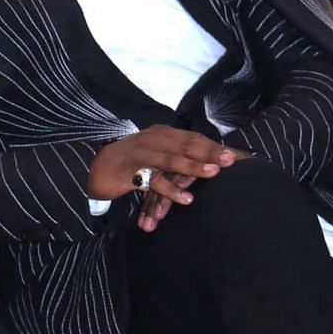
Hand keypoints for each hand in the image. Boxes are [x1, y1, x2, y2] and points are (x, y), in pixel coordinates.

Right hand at [89, 127, 239, 224]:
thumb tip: (209, 161)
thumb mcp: (158, 154)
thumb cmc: (134, 162)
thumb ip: (179, 156)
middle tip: (231, 160)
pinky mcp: (130, 171)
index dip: (213, 146)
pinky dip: (170, 190)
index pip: (192, 138)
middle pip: (186, 145)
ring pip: (171, 160)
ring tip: (214, 172)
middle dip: (209, 152)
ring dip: (193, 166)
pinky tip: (185, 199)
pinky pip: (154, 181)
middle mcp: (153, 140)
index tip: (234, 154)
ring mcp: (141, 153)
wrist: (98, 167)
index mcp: (163, 134)